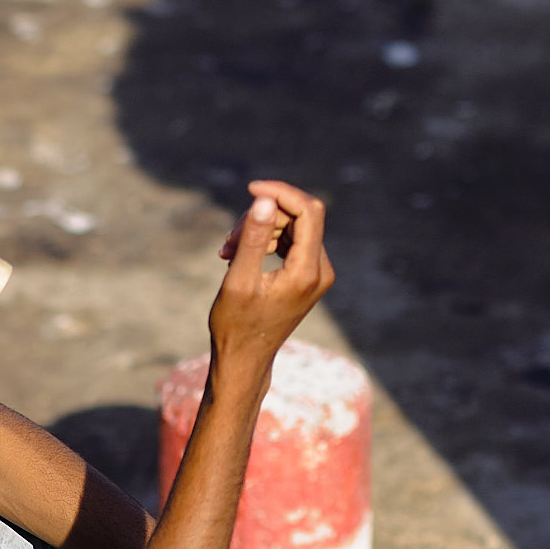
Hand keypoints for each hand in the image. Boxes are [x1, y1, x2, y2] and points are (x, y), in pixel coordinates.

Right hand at [208, 181, 334, 369]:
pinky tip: (239, 255)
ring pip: (293, 227)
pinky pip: (291, 241)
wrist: (245, 358)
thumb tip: (265, 201)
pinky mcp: (308, 275)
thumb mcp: (239, 279)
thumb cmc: (236, 324)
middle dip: (263, 217)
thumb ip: (252, 238)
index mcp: (307, 272)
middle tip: (229, 239)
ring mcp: (317, 274)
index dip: (281, 192)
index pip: (308, 211)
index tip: (251, 189)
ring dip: (260, 230)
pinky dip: (265, 241)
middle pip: (300, 217)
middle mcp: (321, 271)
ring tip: (228, 251)